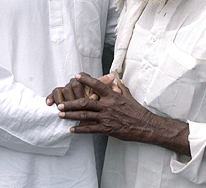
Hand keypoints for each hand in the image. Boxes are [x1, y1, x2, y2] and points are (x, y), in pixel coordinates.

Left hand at [59, 73, 189, 154]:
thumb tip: (118, 80)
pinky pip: (91, 129)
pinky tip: (72, 129)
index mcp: (112, 96)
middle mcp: (108, 106)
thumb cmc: (137, 111)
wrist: (145, 125)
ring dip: (71, 115)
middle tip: (60, 103)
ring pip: (85, 116)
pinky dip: (80, 129)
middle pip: (86, 102)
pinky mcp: (107, 129)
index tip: (76, 76)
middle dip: (71, 103)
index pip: (97, 85)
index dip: (86, 80)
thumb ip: (121, 88)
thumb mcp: (129, 96)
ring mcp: (106, 118)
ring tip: (61, 114)